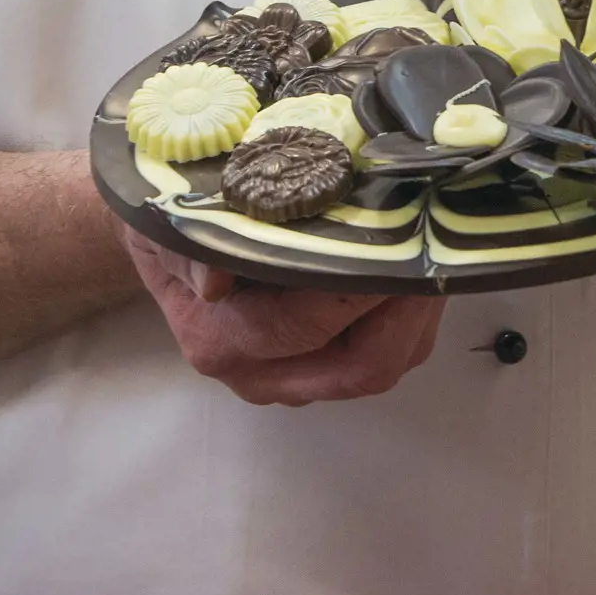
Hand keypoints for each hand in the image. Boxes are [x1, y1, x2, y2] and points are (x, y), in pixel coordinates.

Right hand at [117, 223, 444, 404]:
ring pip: (382, 364)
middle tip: (429, 248)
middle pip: (357, 368)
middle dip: (404, 310)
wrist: (166, 233)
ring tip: (428, 249)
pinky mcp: (326, 366)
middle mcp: (259, 374)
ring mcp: (297, 377)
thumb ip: (192, 247)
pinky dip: (411, 316)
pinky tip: (413, 265)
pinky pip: (388, 353)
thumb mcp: (168, 217)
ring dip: (416, 312)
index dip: (357, 286)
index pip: (302, 327)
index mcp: (220, 341)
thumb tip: (215, 281)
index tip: (394, 238)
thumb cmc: (174, 218)